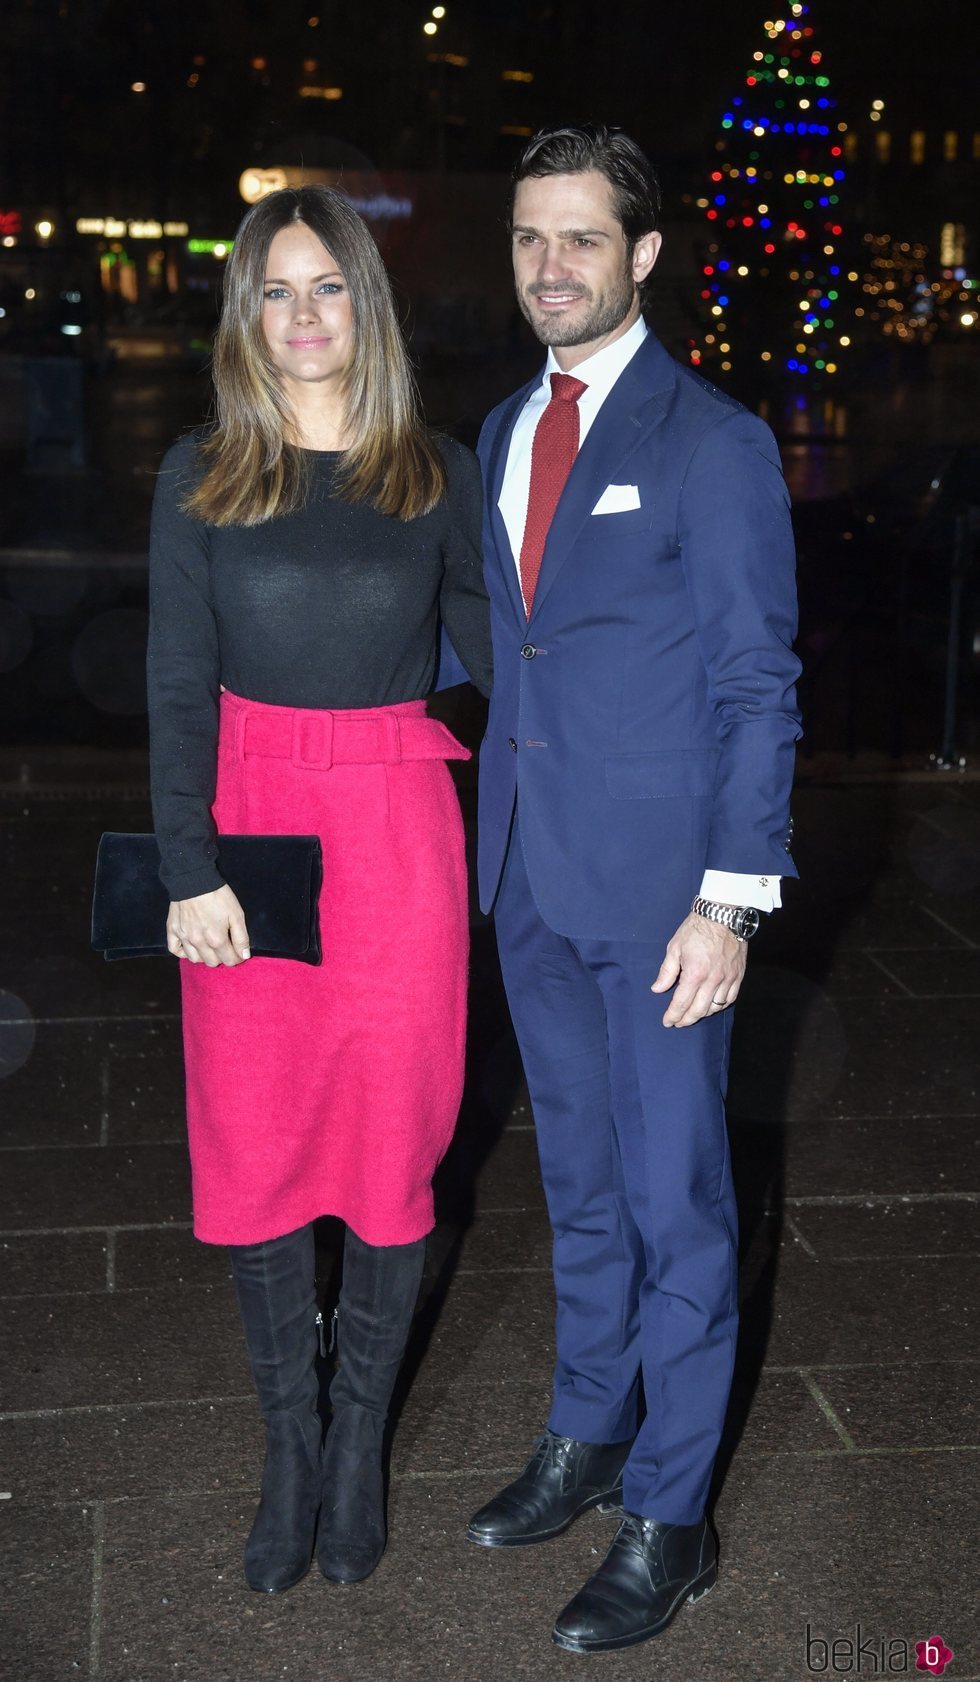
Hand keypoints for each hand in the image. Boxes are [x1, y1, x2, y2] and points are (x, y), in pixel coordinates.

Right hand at [167, 885, 250, 966]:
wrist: (194, 880)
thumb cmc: (218, 896)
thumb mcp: (237, 914)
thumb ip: (241, 938)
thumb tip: (244, 956)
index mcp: (216, 939)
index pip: (229, 960)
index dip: (237, 958)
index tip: (239, 952)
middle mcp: (199, 942)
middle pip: (212, 962)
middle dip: (222, 957)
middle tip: (225, 946)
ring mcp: (184, 938)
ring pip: (195, 959)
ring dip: (204, 956)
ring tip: (209, 946)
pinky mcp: (172, 931)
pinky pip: (175, 950)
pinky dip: (183, 952)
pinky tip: (191, 946)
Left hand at [651, 911, 746, 1026]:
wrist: (722, 915)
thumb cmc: (696, 929)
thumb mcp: (675, 947)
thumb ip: (667, 972)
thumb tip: (658, 989)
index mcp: (695, 973)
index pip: (682, 1002)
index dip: (673, 1015)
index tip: (668, 1021)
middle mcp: (713, 979)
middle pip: (699, 1010)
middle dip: (686, 1019)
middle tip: (678, 1022)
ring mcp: (728, 978)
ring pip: (716, 1007)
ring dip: (703, 1014)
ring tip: (693, 1014)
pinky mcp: (738, 975)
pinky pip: (731, 998)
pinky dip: (720, 1005)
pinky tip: (712, 1005)